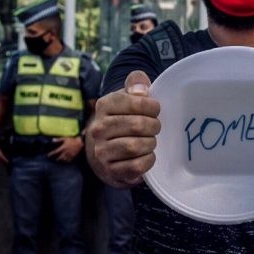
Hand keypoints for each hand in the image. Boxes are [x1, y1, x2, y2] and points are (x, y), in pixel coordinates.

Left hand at [48, 136, 83, 162]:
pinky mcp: (72, 156)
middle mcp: (65, 152)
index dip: (51, 154)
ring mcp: (69, 155)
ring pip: (63, 160)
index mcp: (63, 148)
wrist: (80, 142)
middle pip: (59, 158)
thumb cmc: (72, 140)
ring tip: (58, 161)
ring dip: (60, 160)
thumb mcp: (65, 138)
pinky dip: (66, 161)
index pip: (55, 152)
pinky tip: (64, 161)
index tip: (48, 155)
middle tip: (53, 159)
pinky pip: (68, 160)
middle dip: (56, 159)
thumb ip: (58, 140)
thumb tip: (52, 140)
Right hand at [88, 70, 159, 186]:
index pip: (136, 102)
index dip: (152, 107)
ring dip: (150, 143)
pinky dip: (148, 160)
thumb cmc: (125, 119)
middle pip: (138, 125)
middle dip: (154, 126)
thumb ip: (136, 83)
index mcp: (104, 105)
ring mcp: (102, 151)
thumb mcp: (128, 97)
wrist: (108, 152)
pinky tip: (147, 155)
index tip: (155, 110)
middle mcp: (98, 128)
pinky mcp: (110, 170)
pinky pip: (137, 166)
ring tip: (150, 140)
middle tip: (155, 128)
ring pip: (136, 146)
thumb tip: (141, 89)